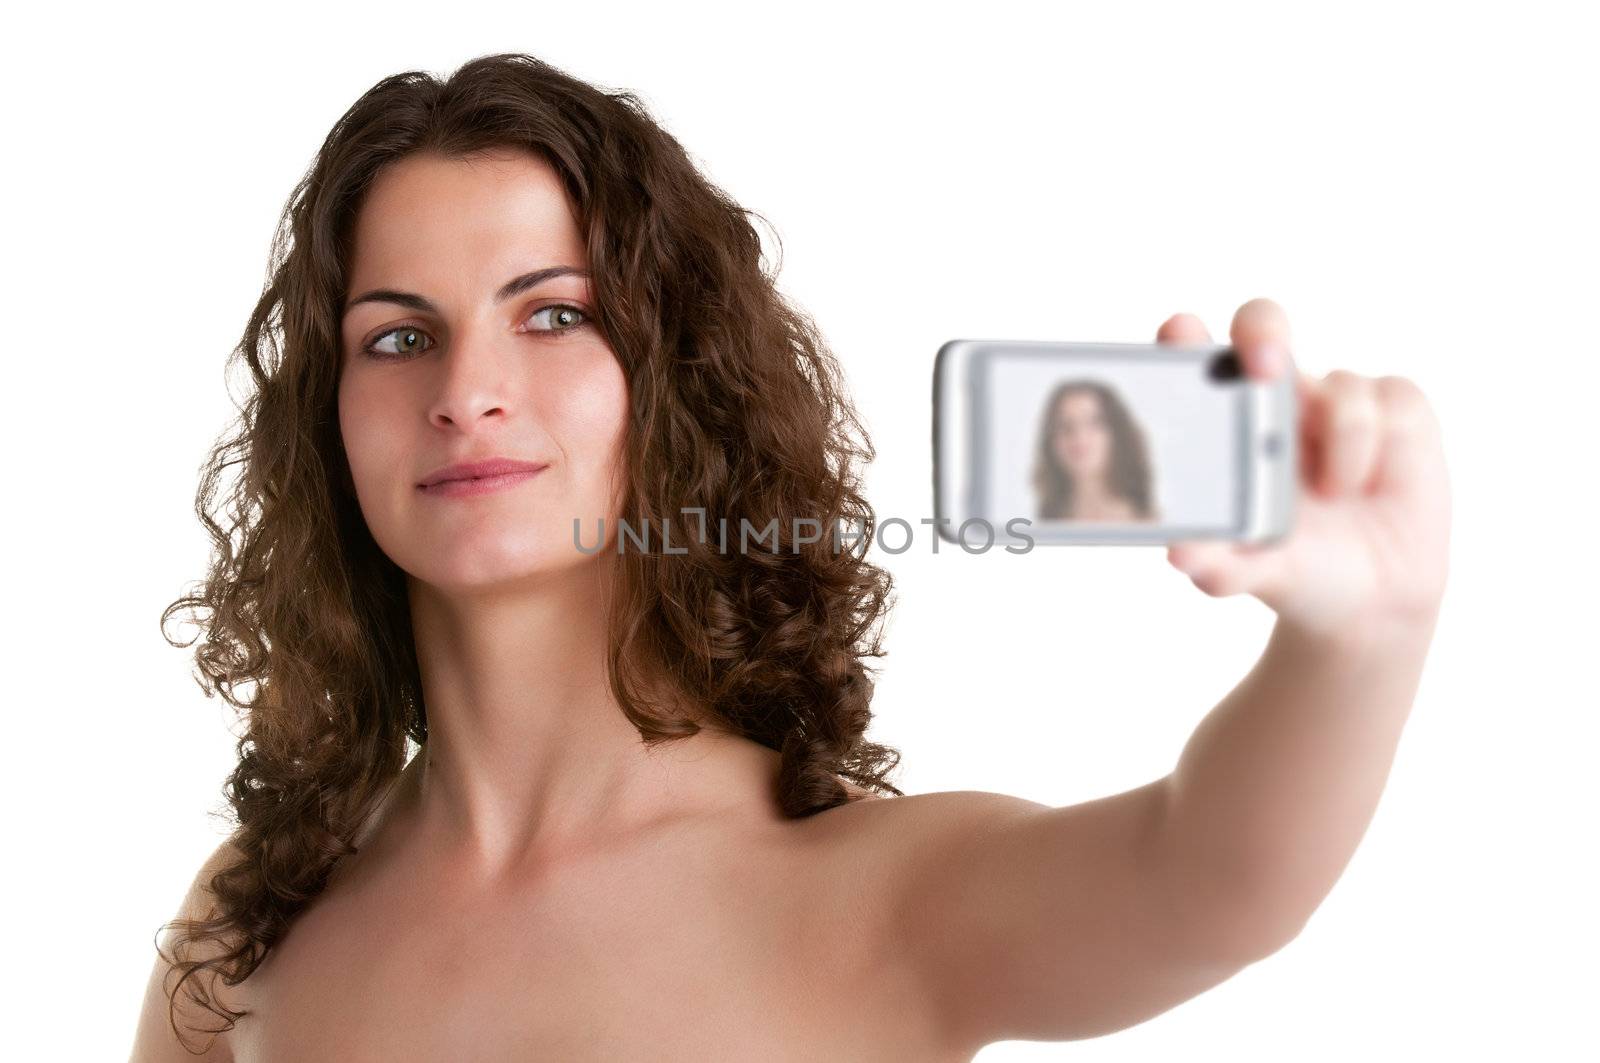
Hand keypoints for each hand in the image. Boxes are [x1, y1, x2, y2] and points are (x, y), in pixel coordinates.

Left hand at [1160, 299, 1451, 639]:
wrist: (1372, 595)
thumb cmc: (1293, 566)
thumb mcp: (1249, 570)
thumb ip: (1215, 560)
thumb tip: (1181, 553)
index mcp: (1220, 421)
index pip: (1192, 357)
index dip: (1183, 333)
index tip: (1181, 334)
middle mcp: (1272, 395)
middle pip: (1261, 322)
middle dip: (1262, 330)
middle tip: (1265, 367)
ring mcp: (1330, 395)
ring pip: (1335, 384)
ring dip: (1340, 441)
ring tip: (1334, 493)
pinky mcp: (1390, 403)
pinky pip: (1382, 397)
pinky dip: (1370, 447)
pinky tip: (1368, 484)